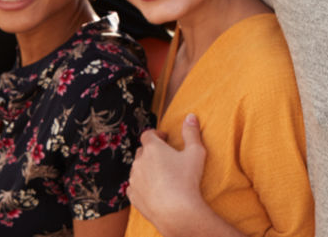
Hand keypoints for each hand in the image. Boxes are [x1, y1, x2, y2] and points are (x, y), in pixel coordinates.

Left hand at [128, 114, 206, 231]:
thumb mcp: (196, 152)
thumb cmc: (187, 179)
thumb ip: (192, 132)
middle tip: (165, 157)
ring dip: (146, 168)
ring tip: (161, 175)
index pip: (148, 134)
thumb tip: (190, 116)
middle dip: (151, 151)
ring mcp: (134, 179)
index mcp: (152, 148)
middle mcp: (139, 161)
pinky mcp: (132, 195)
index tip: (165, 139)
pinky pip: (134, 186)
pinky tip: (154, 189)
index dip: (156, 135)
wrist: (176, 211)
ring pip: (137, 169)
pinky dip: (142, 185)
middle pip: (141, 151)